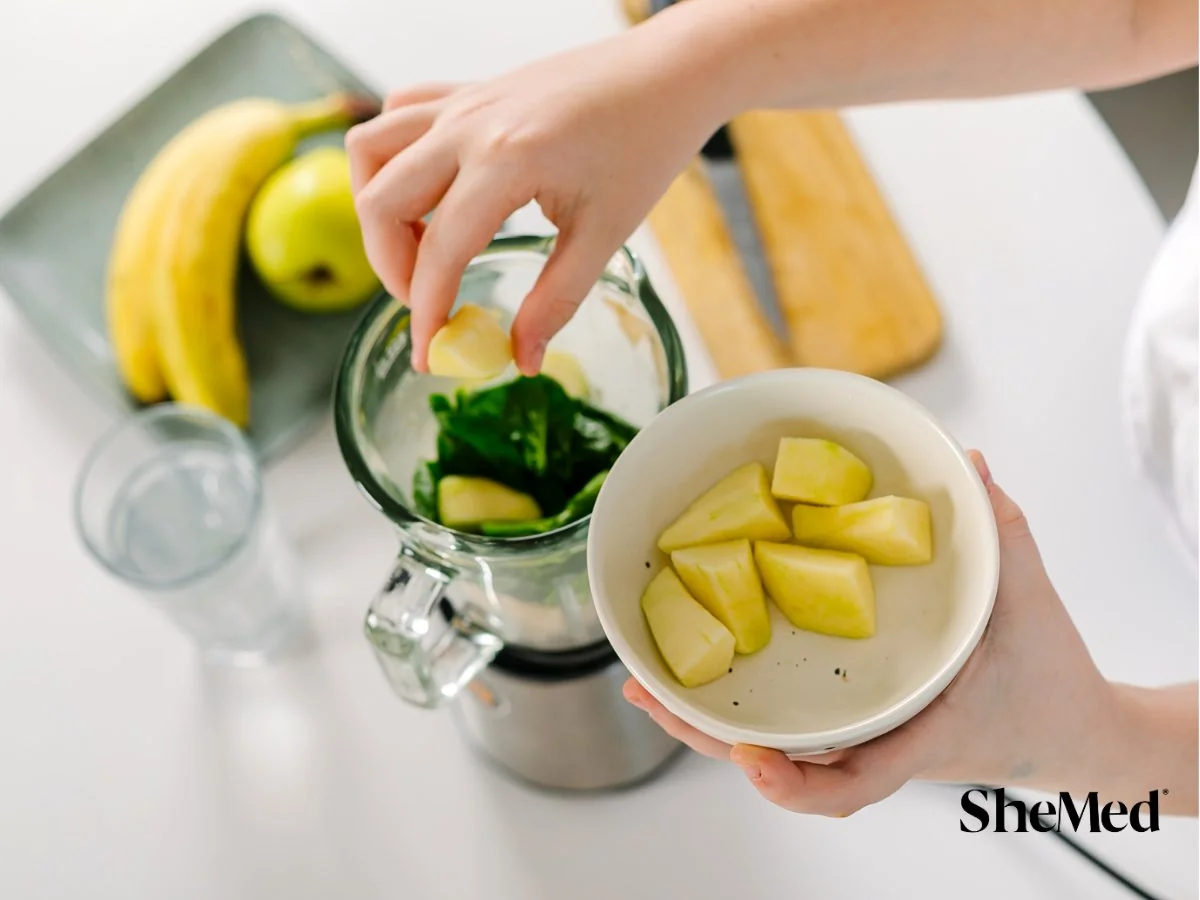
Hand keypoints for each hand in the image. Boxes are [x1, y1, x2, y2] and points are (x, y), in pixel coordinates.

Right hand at [344, 15, 728, 372]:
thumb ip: (556, 300)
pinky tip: (428, 192)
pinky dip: (392, 156)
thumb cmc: (646, 145)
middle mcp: (468, 125)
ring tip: (418, 248)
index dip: (425, 312)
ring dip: (378, 207)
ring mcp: (462, 102)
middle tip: (426, 304)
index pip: (440, 251)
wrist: (667, 75)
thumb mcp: (605, 234)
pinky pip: (398, 115)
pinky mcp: (467, 91)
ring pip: (371, 148)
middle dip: (391, 267)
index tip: (428, 355)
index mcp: (506, 161)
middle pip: (380, 201)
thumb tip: (521, 358)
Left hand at [623, 451, 1118, 816]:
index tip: (754, 762)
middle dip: (711, 736)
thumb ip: (1001, 533)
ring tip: (645, 686)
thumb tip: (967, 462)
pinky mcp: (860, 726)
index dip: (801, 782)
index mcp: (925, 730)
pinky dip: (743, 707)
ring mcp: (866, 739)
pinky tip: (701, 672)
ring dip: (709, 721)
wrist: (1072, 736)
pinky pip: (792, 725)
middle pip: (786, 768)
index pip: (862, 777)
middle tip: (644, 695)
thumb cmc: (1053, 683)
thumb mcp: (1033, 602)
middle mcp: (883, 743)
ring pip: (777, 748)